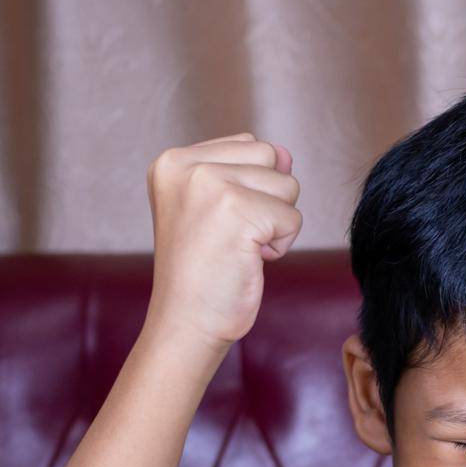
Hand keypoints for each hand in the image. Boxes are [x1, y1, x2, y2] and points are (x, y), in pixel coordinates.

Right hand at [144, 131, 302, 348]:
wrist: (187, 321)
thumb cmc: (204, 271)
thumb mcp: (218, 209)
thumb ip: (247, 173)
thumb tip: (284, 153)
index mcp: (173, 161)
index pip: (248, 145)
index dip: (250, 188)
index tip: (219, 222)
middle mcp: (186, 165)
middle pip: (270, 158)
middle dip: (267, 201)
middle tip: (232, 236)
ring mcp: (210, 185)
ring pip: (287, 185)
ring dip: (275, 223)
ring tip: (239, 247)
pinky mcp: (237, 211)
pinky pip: (293, 217)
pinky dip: (281, 245)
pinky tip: (248, 259)